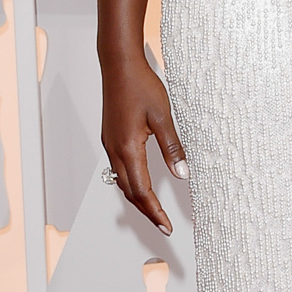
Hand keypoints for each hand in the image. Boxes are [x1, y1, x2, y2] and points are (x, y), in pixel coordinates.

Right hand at [99, 53, 187, 235]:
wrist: (118, 64)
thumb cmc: (140, 85)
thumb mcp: (162, 116)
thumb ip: (172, 148)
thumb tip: (182, 175)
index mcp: (128, 148)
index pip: (141, 191)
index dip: (154, 212)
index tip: (166, 226)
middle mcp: (114, 150)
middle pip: (129, 192)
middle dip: (146, 211)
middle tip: (162, 225)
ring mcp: (109, 144)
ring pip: (122, 181)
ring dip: (137, 198)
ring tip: (153, 210)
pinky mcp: (110, 137)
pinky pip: (118, 168)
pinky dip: (131, 183)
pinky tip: (140, 183)